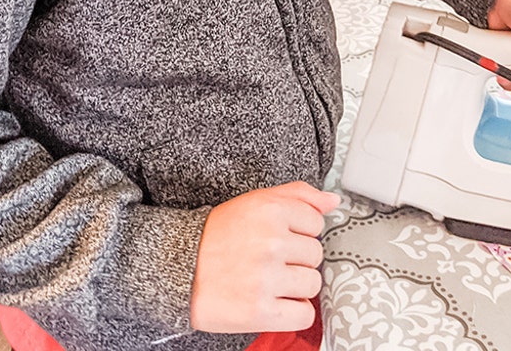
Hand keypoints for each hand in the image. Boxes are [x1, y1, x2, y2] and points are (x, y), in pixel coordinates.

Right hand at [190, 182, 336, 333]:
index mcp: (268, 211)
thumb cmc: (215, 238)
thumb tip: (333, 201)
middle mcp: (270, 242)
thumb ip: (296, 195)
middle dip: (295, 258)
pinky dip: (291, 312)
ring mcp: (266, 278)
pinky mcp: (261, 310)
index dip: (297, 231)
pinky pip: (304, 314)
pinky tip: (272, 300)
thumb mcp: (252, 203)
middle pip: (316, 254)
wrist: (177, 270)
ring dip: (294, 286)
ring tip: (267, 280)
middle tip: (266, 259)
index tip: (276, 237)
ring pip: (312, 284)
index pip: (315, 222)